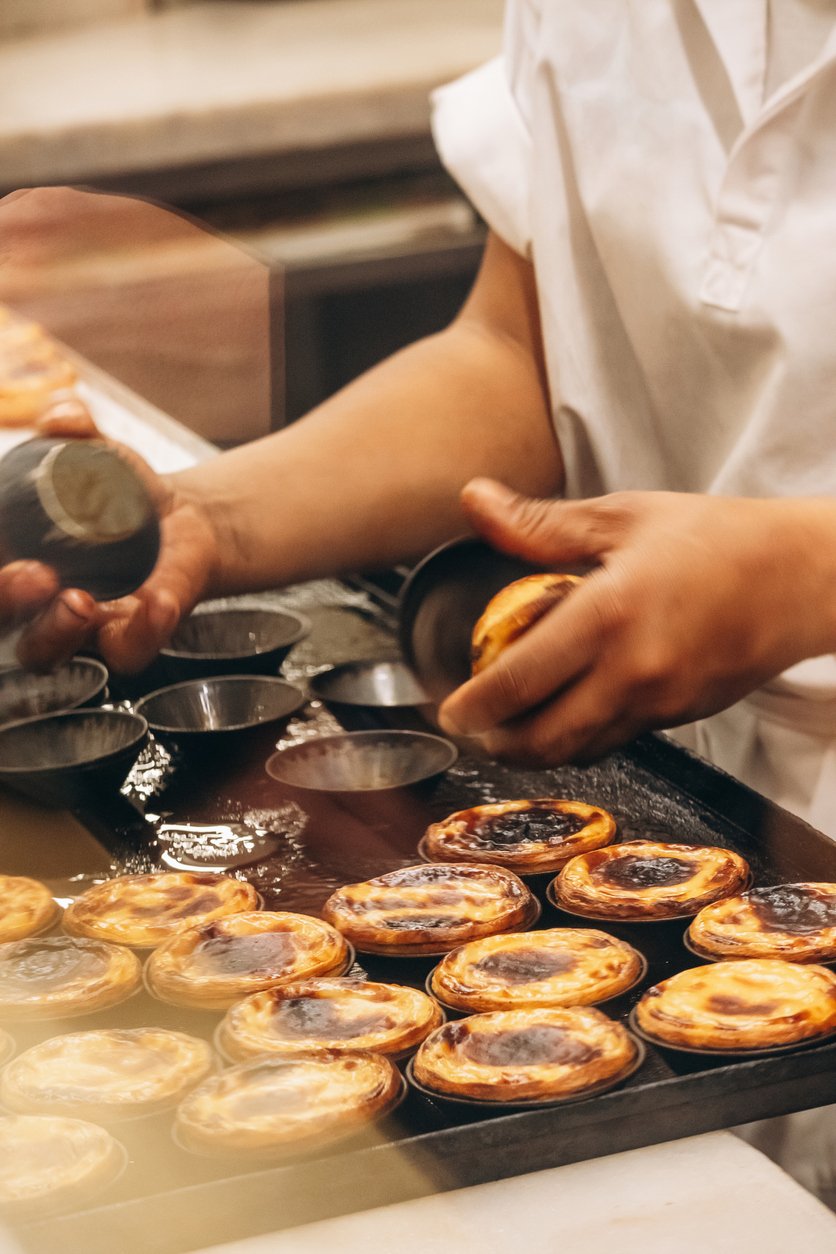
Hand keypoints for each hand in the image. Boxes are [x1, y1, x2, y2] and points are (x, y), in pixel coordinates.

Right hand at [0, 408, 219, 672]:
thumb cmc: (116, 491)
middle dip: (7, 600)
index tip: (1, 543)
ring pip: (45, 652)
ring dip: (56, 629)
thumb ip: (73, 430)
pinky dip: (141, 631)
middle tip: (33, 574)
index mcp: (7, 556)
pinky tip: (157, 602)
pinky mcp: (128, 638)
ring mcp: (76, 628)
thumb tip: (65, 416)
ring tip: (80, 600)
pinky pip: (126, 652)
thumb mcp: (93, 452)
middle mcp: (30, 601)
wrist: (180, 518)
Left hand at [438, 478, 835, 764]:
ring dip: (538, 748)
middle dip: (500, 742)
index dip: (474, 707)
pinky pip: (616, 739)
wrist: (801, 578)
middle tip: (475, 728)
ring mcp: (660, 703)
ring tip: (513, 728)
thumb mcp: (622, 517)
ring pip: (580, 750)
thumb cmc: (716, 539)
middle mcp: (632, 671)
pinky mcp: (680, 718)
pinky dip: (582, 737)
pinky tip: (569, 713)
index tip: (448, 711)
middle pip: (544, 738)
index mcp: (608, 615)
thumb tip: (475, 500)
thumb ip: (539, 524)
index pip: (519, 681)